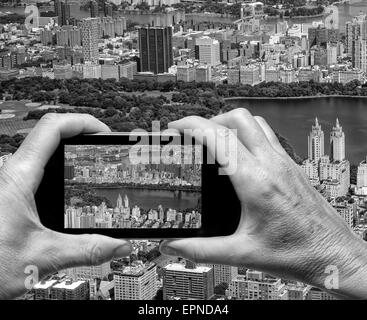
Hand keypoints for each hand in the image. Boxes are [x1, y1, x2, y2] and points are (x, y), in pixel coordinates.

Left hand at [0, 113, 131, 299]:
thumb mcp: (43, 257)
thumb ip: (87, 250)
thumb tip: (119, 245)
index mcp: (18, 178)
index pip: (53, 128)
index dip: (83, 123)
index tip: (104, 132)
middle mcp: (12, 175)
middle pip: (49, 134)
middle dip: (80, 134)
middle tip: (102, 145)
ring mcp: (10, 184)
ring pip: (42, 151)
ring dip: (69, 150)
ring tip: (91, 160)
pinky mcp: (10, 196)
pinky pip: (37, 170)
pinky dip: (59, 168)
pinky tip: (70, 186)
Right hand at [160, 108, 366, 298]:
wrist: (333, 255)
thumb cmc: (297, 253)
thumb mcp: (242, 254)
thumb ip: (201, 250)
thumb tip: (173, 246)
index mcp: (256, 182)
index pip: (218, 138)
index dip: (191, 126)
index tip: (176, 127)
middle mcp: (272, 165)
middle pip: (238, 118)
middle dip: (211, 120)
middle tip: (196, 136)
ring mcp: (285, 163)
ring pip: (255, 123)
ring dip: (231, 124)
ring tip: (216, 141)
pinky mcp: (292, 167)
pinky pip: (267, 136)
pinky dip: (248, 135)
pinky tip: (240, 156)